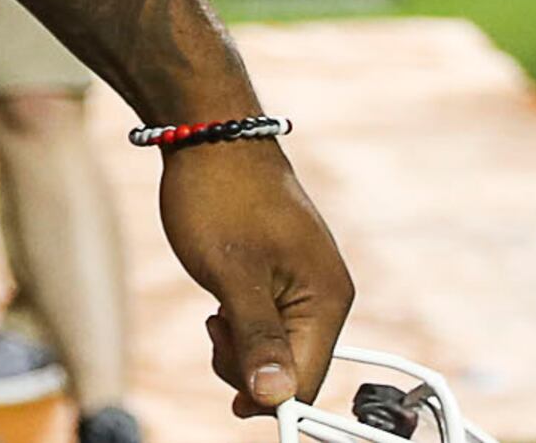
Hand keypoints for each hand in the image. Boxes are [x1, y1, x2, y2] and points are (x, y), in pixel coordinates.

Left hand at [156, 136, 350, 415]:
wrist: (208, 135)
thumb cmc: (219, 196)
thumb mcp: (231, 275)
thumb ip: (257, 339)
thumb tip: (275, 398)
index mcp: (327, 300)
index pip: (307, 381)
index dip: (268, 398)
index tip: (229, 400)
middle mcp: (326, 296)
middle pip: (291, 368)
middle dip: (247, 363)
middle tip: (214, 325)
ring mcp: (305, 284)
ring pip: (274, 347)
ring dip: (239, 342)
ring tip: (215, 307)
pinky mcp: (284, 275)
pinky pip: (267, 322)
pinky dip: (240, 322)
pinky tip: (220, 299)